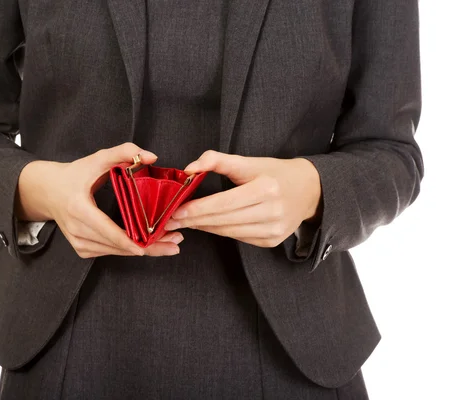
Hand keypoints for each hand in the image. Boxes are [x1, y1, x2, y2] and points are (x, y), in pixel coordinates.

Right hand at [15, 143, 183, 257]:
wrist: (49, 191)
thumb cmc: (75, 174)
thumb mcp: (97, 158)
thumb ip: (124, 152)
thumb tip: (152, 157)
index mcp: (79, 209)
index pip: (107, 230)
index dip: (129, 241)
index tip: (150, 246)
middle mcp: (77, 230)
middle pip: (116, 246)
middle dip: (147, 246)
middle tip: (174, 243)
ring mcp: (78, 243)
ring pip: (115, 252)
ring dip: (142, 250)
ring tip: (168, 245)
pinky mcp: (82, 249)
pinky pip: (110, 252)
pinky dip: (128, 249)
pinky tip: (148, 245)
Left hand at [163, 150, 321, 247]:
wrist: (309, 190)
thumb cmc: (274, 173)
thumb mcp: (248, 161)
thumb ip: (217, 161)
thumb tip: (189, 168)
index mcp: (266, 188)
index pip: (224, 203)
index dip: (198, 209)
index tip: (176, 212)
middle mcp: (272, 211)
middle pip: (224, 220)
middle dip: (194, 221)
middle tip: (171, 221)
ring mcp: (273, 230)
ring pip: (229, 232)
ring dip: (205, 228)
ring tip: (186, 223)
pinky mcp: (272, 241)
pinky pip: (239, 238)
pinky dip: (221, 231)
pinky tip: (209, 226)